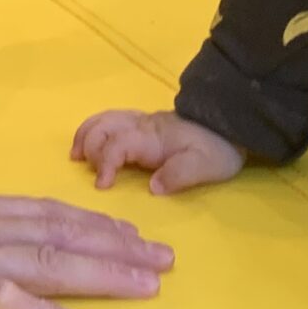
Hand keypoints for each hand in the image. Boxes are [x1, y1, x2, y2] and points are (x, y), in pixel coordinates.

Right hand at [72, 109, 245, 194]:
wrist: (231, 124)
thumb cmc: (217, 149)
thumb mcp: (206, 166)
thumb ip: (180, 175)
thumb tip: (153, 188)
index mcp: (152, 137)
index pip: (118, 144)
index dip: (105, 163)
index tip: (102, 186)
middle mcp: (141, 125)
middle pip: (103, 127)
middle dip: (89, 148)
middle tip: (87, 172)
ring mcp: (140, 121)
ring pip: (103, 120)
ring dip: (86, 136)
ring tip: (76, 157)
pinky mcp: (142, 124)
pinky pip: (109, 120)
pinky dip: (93, 130)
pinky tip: (88, 145)